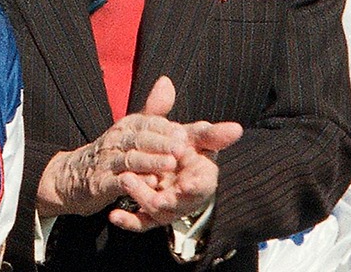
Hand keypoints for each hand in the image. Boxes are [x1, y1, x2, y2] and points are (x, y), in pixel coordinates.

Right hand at [36, 76, 187, 219]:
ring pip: (130, 159)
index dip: (165, 128)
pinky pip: (117, 182)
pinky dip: (132, 181)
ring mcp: (106, 162)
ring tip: (170, 164)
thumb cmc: (111, 152)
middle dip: (161, 143)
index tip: (184, 133)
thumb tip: (167, 81)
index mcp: (125, 126)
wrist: (73, 176)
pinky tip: (148, 183)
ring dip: (150, 161)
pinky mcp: (100, 184)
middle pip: (139, 139)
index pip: (146, 122)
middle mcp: (115, 140)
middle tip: (182, 148)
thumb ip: (152, 109)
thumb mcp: (130, 129)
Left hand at [112, 114, 242, 230]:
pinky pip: (140, 222)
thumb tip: (237, 127)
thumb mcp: (195, 137)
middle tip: (155, 194)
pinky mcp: (150, 215)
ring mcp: (168, 208)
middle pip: (179, 203)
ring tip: (126, 180)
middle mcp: (186, 197)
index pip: (204, 186)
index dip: (197, 186)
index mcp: (202, 178)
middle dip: (168, 200)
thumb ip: (210, 133)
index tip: (188, 183)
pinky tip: (113, 215)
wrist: (166, 161)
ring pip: (157, 212)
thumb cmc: (184, 148)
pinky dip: (128, 220)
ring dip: (142, 198)